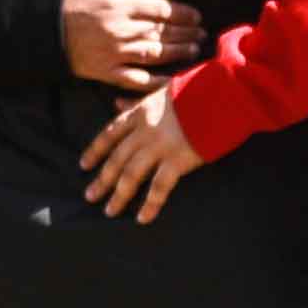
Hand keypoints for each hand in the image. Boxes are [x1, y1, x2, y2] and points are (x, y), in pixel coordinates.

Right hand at [55, 0, 201, 90]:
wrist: (34, 24)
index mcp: (118, 2)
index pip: (160, 8)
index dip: (182, 12)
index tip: (197, 15)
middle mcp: (119, 29)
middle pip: (162, 32)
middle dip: (185, 33)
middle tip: (202, 34)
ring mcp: (112, 53)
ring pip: (154, 54)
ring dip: (177, 52)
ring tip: (193, 50)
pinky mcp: (103, 72)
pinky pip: (135, 80)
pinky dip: (154, 81)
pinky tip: (169, 78)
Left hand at [81, 81, 213, 223]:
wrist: (223, 91)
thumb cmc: (197, 89)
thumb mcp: (162, 90)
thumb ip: (138, 100)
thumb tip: (116, 103)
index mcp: (140, 112)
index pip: (110, 134)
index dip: (95, 150)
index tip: (83, 165)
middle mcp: (144, 130)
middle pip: (116, 158)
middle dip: (102, 179)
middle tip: (89, 196)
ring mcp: (160, 146)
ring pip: (131, 174)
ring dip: (119, 195)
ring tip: (110, 211)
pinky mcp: (178, 160)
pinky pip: (159, 187)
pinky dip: (150, 204)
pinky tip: (142, 218)